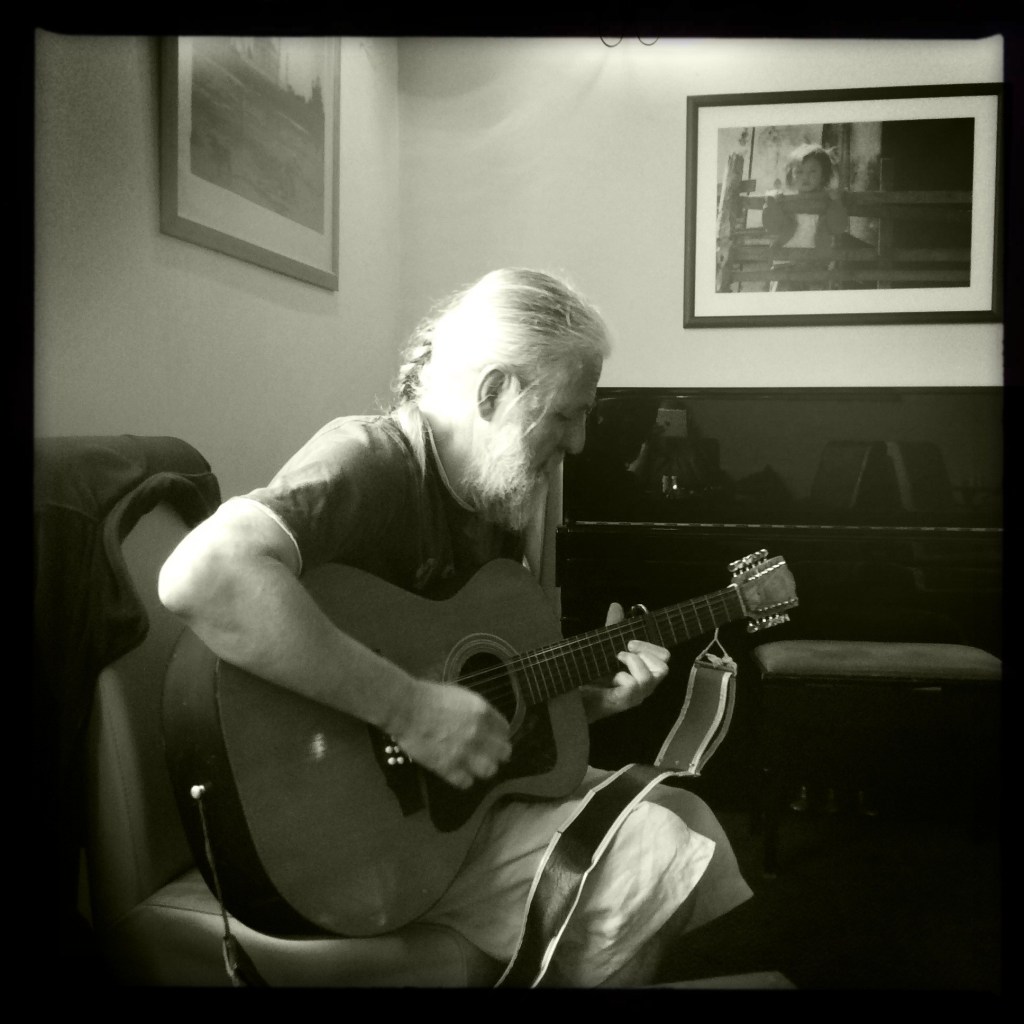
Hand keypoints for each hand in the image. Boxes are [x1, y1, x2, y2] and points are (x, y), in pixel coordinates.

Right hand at [389, 679, 511, 789]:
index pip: (505, 730)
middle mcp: (479, 734)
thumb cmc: (430, 696)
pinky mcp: (448, 768)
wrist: (406, 708)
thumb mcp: (462, 696)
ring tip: (476, 766)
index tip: (494, 738)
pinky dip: (464, 779)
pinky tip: (459, 773)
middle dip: (498, 753)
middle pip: (503, 753)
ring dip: (484, 768)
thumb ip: (477, 711)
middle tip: (489, 754)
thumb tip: (486, 723)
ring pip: (489, 770)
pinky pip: (466, 782)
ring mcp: (464, 752)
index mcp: (482, 712)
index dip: (500, 735)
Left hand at [581, 603, 670, 721]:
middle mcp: (645, 685)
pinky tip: (611, 677)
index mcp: (644, 671)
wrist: (575, 694)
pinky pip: (633, 685)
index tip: (631, 642)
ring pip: (650, 677)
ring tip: (617, 659)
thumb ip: (614, 627)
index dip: (652, 646)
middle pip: (664, 667)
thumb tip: (616, 605)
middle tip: (627, 648)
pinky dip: (623, 676)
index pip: (664, 657)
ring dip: (633, 661)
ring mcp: (636, 695)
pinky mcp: (625, 702)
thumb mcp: (605, 645)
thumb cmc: (593, 672)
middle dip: (646, 651)